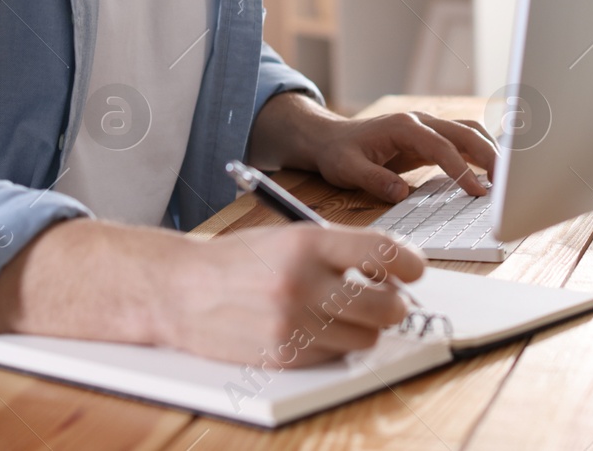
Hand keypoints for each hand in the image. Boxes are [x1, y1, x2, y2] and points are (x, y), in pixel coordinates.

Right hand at [0, 217, 422, 368]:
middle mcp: (302, 282)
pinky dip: (337, 346)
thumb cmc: (235, 261)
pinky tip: (319, 329)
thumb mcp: (285, 236)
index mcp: (306, 242)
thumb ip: (335, 248)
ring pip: (367, 337)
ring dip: (367, 328)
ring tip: (350, 314)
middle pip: (386, 304)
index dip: (411, 263)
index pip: (383, 251)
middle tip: (388, 297)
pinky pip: (336, 356)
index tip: (415, 268)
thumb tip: (391, 265)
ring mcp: (293, 323)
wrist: (177, 290)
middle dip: (394, 302)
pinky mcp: (283, 355)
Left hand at [247, 93, 498, 203]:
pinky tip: (491, 171)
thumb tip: (402, 194)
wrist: (331, 139)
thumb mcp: (347, 169)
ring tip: (505, 179)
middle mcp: (419, 121)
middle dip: (488, 155)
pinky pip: (461, 142)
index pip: (441, 146)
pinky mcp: (430, 138)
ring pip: (468, 132)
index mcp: (402, 126)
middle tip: (507, 184)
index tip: (477, 191)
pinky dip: (479, 153)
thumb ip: (374, 180)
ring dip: (489, 151)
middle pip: (464, 132)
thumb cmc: (339, 153)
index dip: (461, 169)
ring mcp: (427, 127)